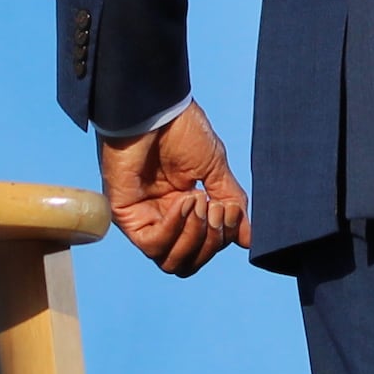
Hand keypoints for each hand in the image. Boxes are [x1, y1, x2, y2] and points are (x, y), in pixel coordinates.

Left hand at [96, 105, 247, 275]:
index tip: (229, 209)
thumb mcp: (216, 170)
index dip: (222, 236)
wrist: (156, 111)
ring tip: (199, 200)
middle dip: (210, 241)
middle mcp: (163, 219)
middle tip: (217, 210)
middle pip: (188, 262)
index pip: (204, 248)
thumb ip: (231, 204)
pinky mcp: (126, 216)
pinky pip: (152, 244)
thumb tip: (247, 239)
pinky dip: (174, 228)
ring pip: (170, 260)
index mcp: (184, 210)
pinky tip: (184, 200)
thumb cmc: (183, 131)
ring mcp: (144, 219)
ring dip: (194, 235)